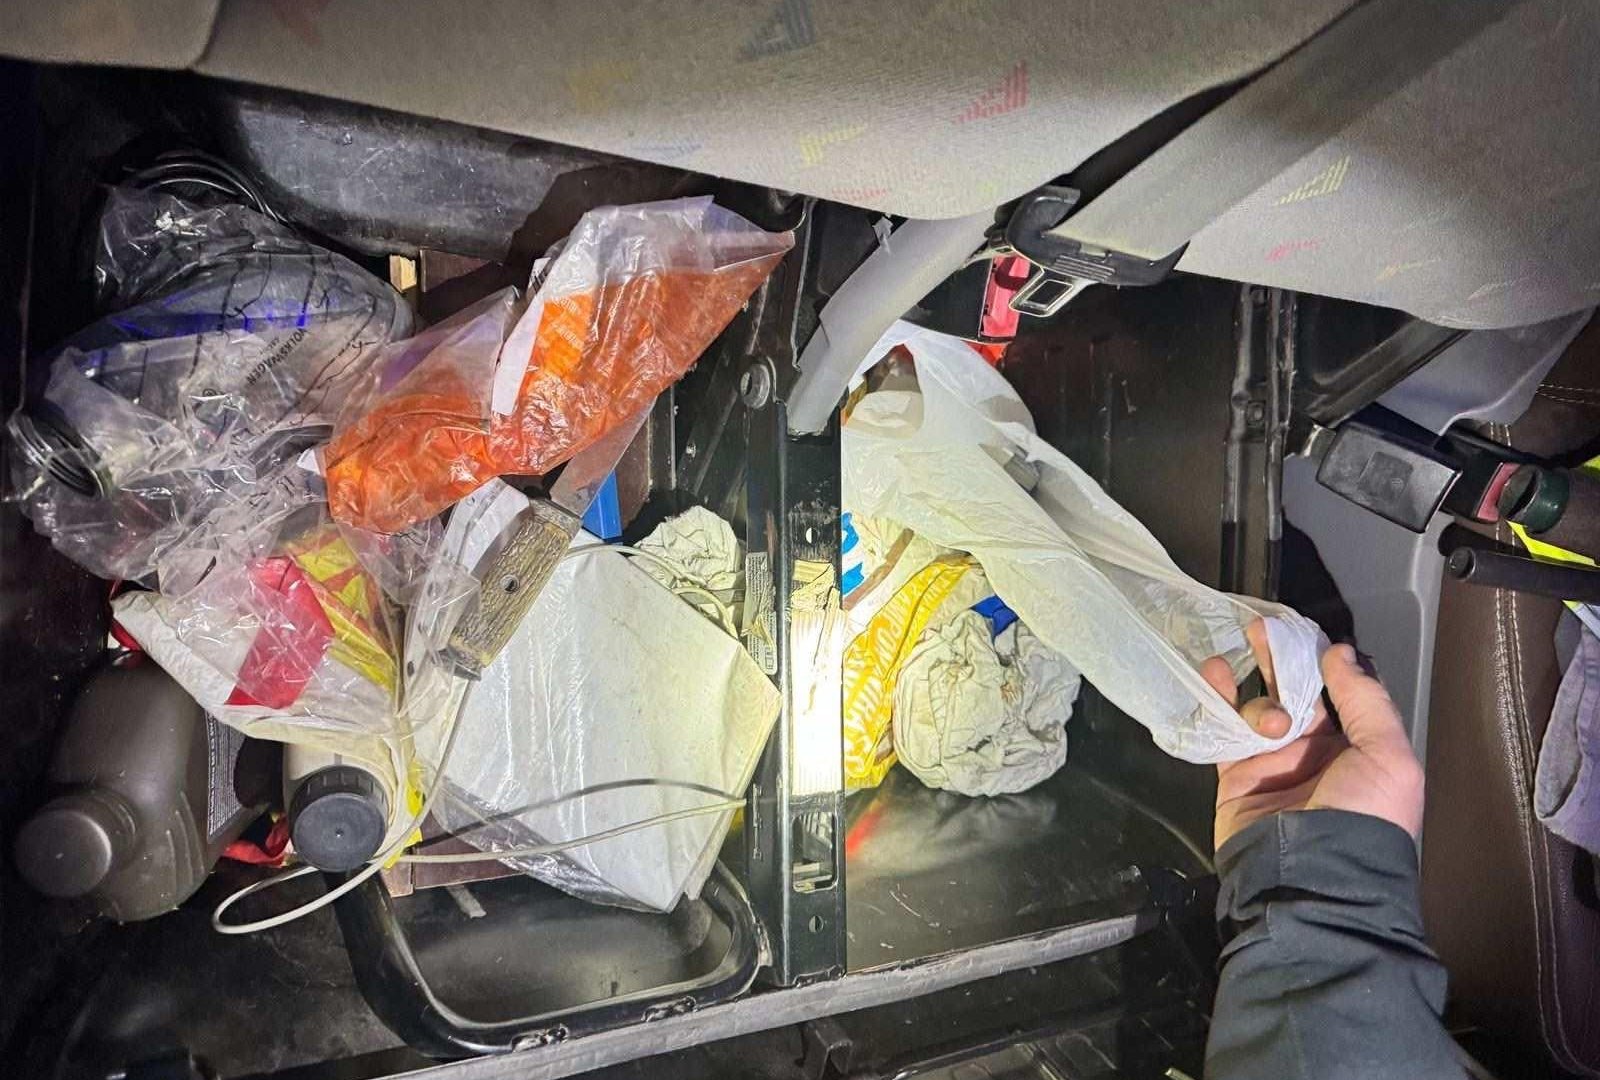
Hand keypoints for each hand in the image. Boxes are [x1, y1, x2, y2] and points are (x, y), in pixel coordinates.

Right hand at [1200, 621, 1424, 850]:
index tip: (1303, 632)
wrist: (1312, 877)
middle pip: (1293, 694)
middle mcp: (1313, 752)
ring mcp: (1271, 762)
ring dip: (1249, 680)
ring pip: (1256, 706)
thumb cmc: (1363, 814)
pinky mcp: (1234, 773)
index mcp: (1356, 748)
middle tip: (1262, 628)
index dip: (1320, 662)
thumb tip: (1340, 652)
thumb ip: (1366, 700)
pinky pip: (1222, 729)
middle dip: (1279, 660)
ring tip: (1238, 654)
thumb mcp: (1388, 757)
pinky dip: (1215, 699)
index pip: (1336, 694)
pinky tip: (1211, 673)